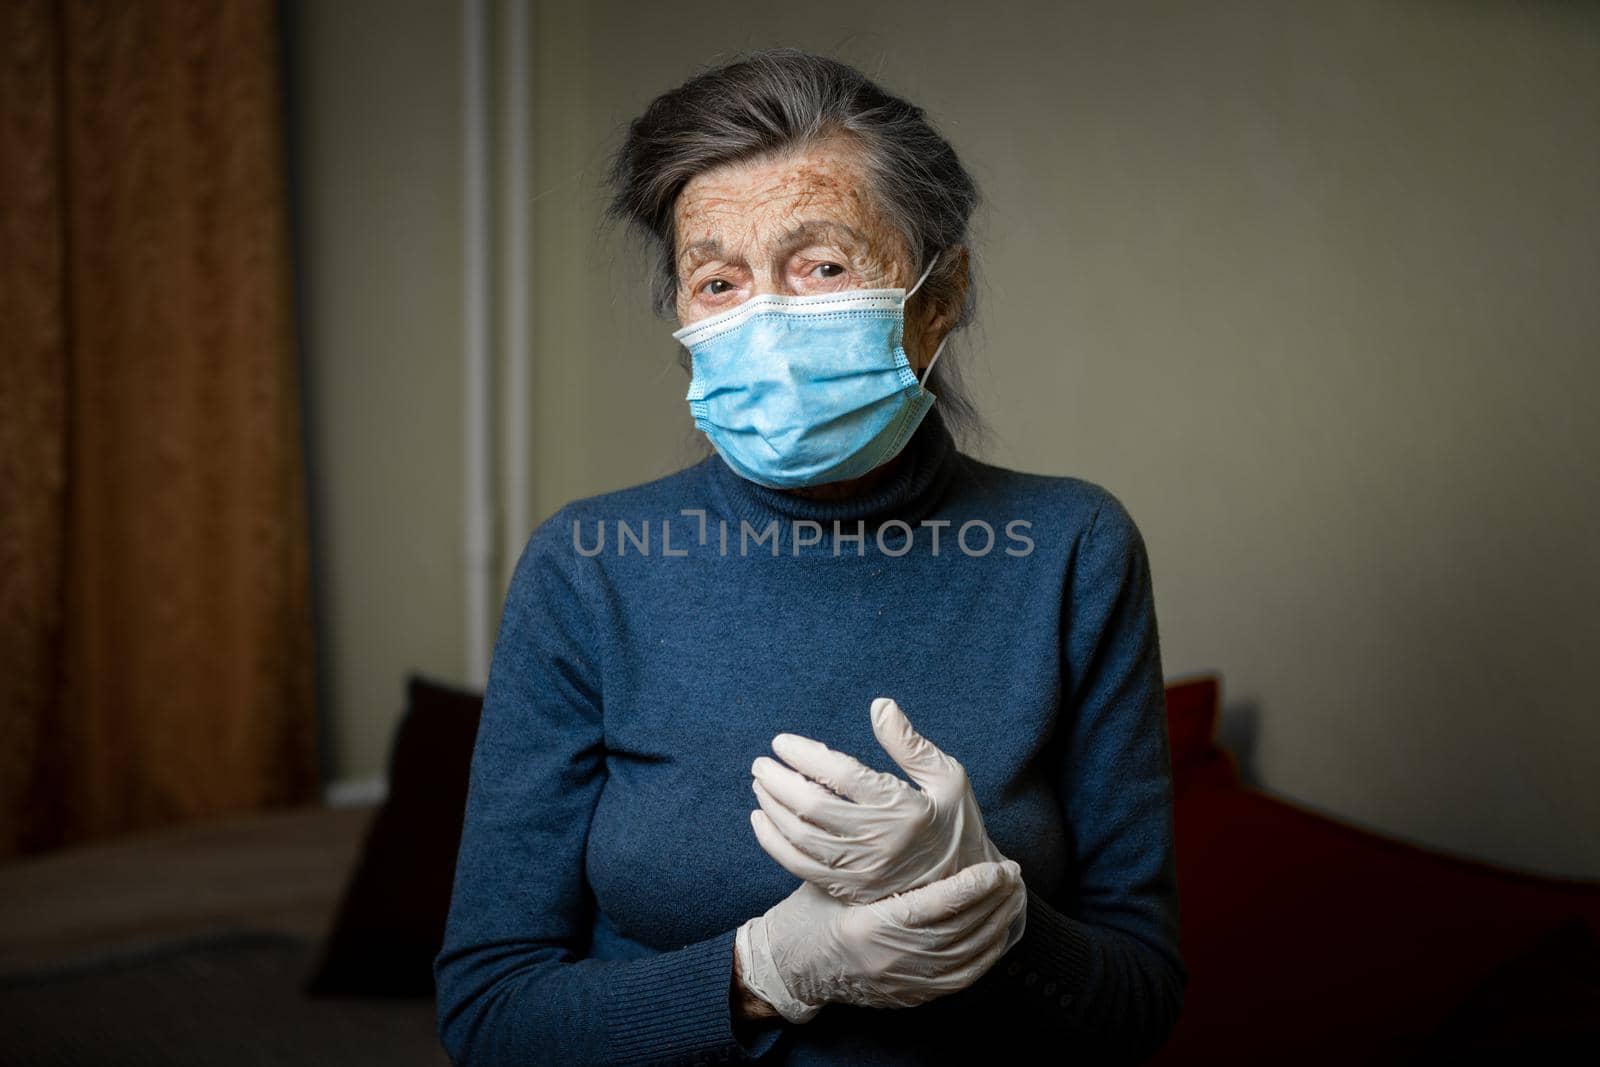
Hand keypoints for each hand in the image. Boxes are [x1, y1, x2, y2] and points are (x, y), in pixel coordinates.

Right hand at [735, 857, 1025, 1018]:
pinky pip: (959, 979)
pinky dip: (984, 956)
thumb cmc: (814, 913)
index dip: (968, 889)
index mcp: (867, 927)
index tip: (997, 869)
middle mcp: (888, 960)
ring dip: (994, 926)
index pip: (930, 908)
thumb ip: (865, 855)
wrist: (796, 966)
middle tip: (1014, 879)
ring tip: (1013, 899)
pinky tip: (998, 934)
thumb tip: (904, 812)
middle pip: (956, 935)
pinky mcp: (912, 995)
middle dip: (991, 905)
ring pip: (962, 957)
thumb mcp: (832, 879)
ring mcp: (902, 982)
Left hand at [749, 697, 1009, 903]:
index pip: (842, 776)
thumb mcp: (946, 776)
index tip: (782, 742)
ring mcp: (862, 871)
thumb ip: (909, 743)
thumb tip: (879, 705)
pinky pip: (800, 868)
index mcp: (904, 809)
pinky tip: (761, 820)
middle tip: (761, 762)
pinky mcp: (850, 890)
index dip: (806, 755)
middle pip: (812, 808)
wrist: (962, 885)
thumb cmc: (953, 820)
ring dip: (772, 808)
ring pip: (800, 838)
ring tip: (761, 784)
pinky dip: (773, 843)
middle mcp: (879, 843)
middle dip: (778, 781)